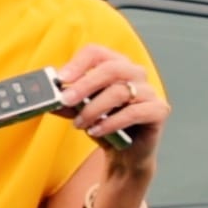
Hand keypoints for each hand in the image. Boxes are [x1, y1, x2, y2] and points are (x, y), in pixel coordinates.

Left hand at [54, 44, 169, 167]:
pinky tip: (96, 131)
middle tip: (66, 100)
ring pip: (120, 92)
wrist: (125, 154)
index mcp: (116, 65)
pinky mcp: (159, 110)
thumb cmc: (105, 125)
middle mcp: (135, 73)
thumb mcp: (80, 112)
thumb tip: (49, 99)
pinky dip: (110, 122)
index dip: (78, 63)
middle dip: (84, 85)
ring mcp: (149, 91)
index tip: (61, 78)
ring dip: (94, 109)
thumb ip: (68, 104)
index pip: (97, 52)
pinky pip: (133, 113)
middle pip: (110, 69)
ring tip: (80, 123)